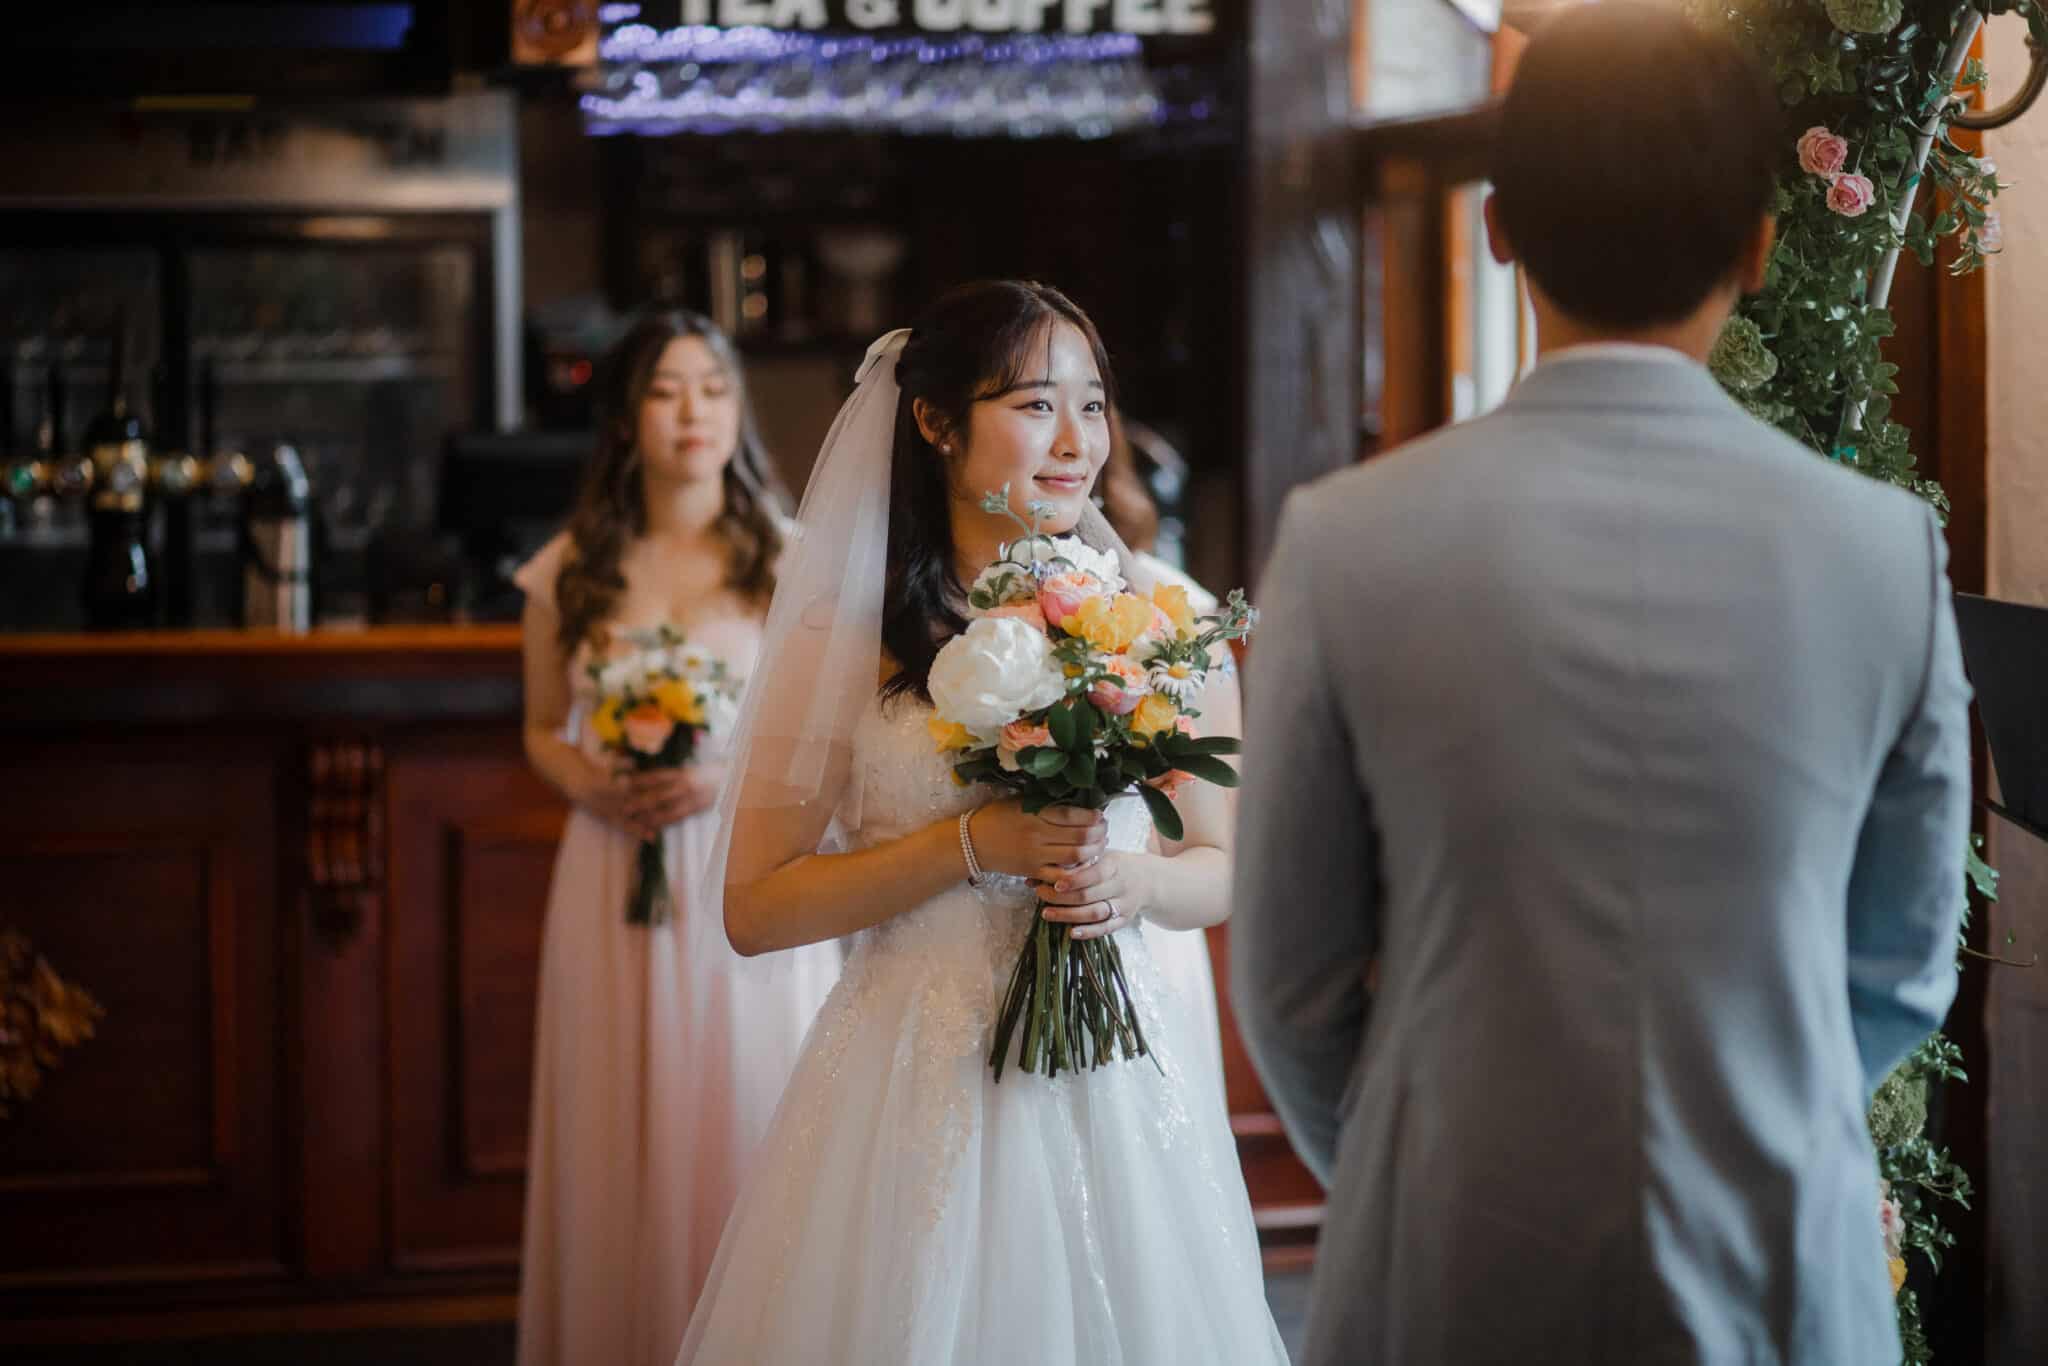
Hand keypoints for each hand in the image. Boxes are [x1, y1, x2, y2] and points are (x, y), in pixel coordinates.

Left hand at [623, 764, 723, 839]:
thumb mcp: (691, 771)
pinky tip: (652, 828)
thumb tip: (649, 779)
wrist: (735, 779)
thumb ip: (674, 776)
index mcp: (681, 772)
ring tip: (633, 821)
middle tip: (622, 807)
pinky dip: (663, 823)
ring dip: (648, 816)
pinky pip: (677, 817)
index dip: (638, 781)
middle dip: (638, 801)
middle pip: (657, 793)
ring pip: (665, 808)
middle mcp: (685, 784)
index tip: (622, 784)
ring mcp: (691, 797)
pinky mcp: (697, 808)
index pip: (655, 776)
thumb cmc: (712, 774)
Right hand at [966, 801, 1106, 884]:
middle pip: (1080, 837)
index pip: (1072, 815)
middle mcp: (1037, 835)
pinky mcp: (1033, 871)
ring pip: (1075, 857)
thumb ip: (1044, 802)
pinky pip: (1061, 876)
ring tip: (1099, 845)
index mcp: (1034, 813)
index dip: (1092, 816)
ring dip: (1094, 851)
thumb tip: (1076, 800)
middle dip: (1099, 833)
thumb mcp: (1019, 802)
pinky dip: (1077, 871)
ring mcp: (1036, 855)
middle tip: (1104, 829)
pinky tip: (1083, 864)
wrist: (973, 842)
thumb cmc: (997, 816)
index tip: (1100, 815)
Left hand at [1036, 850, 1144, 940]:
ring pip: (1095, 913)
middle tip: (1040, 895)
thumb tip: (1035, 875)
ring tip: (1047, 914)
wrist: (1148, 880)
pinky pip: (1106, 929)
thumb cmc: (1114, 865)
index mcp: (1115, 865)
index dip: (1075, 880)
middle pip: (1090, 895)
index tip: (1055, 882)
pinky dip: (1089, 932)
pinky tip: (1071, 933)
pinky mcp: (1124, 920)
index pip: (1094, 873)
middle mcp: (1121, 886)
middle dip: (1062, 897)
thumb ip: (1073, 864)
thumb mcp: (1101, 856)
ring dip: (1069, 915)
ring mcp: (1124, 905)